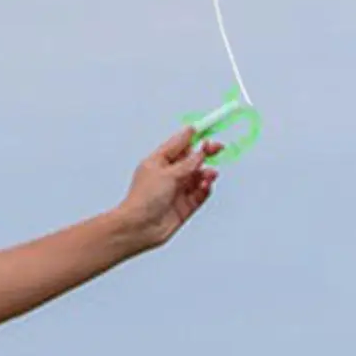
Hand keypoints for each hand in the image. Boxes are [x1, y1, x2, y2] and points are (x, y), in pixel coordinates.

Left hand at [116, 130, 221, 250]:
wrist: (139, 228)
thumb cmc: (142, 200)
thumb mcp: (168, 174)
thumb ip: (188, 163)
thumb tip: (201, 150)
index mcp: (159, 161)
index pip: (180, 143)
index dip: (194, 135)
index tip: (208, 127)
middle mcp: (169, 174)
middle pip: (192, 158)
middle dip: (205, 152)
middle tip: (217, 148)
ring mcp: (177, 190)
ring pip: (198, 176)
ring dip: (206, 173)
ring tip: (208, 175)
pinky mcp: (184, 205)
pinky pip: (200, 193)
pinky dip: (205, 188)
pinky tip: (205, 186)